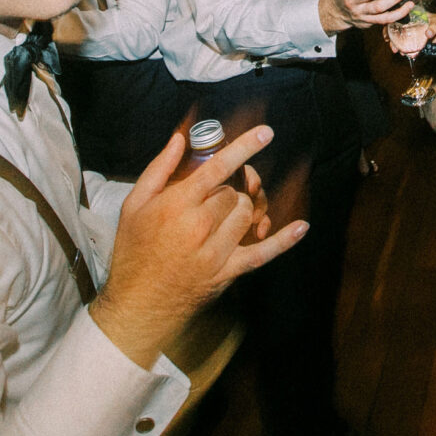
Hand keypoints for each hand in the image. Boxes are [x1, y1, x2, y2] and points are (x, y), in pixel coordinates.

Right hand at [93, 128, 307, 367]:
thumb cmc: (134, 250)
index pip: (218, 168)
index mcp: (177, 204)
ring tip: (226, 213)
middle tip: (217, 194)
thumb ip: (159, 168)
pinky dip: (283, 241)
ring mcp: (215, 251)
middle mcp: (199, 225)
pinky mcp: (226, 272)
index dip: (244, 147)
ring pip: (247, 214)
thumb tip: (180, 139)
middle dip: (230, 189)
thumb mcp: (134, 204)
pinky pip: (262, 254)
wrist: (137, 303)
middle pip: (234, 192)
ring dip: (243, 209)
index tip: (265, 133)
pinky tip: (301, 227)